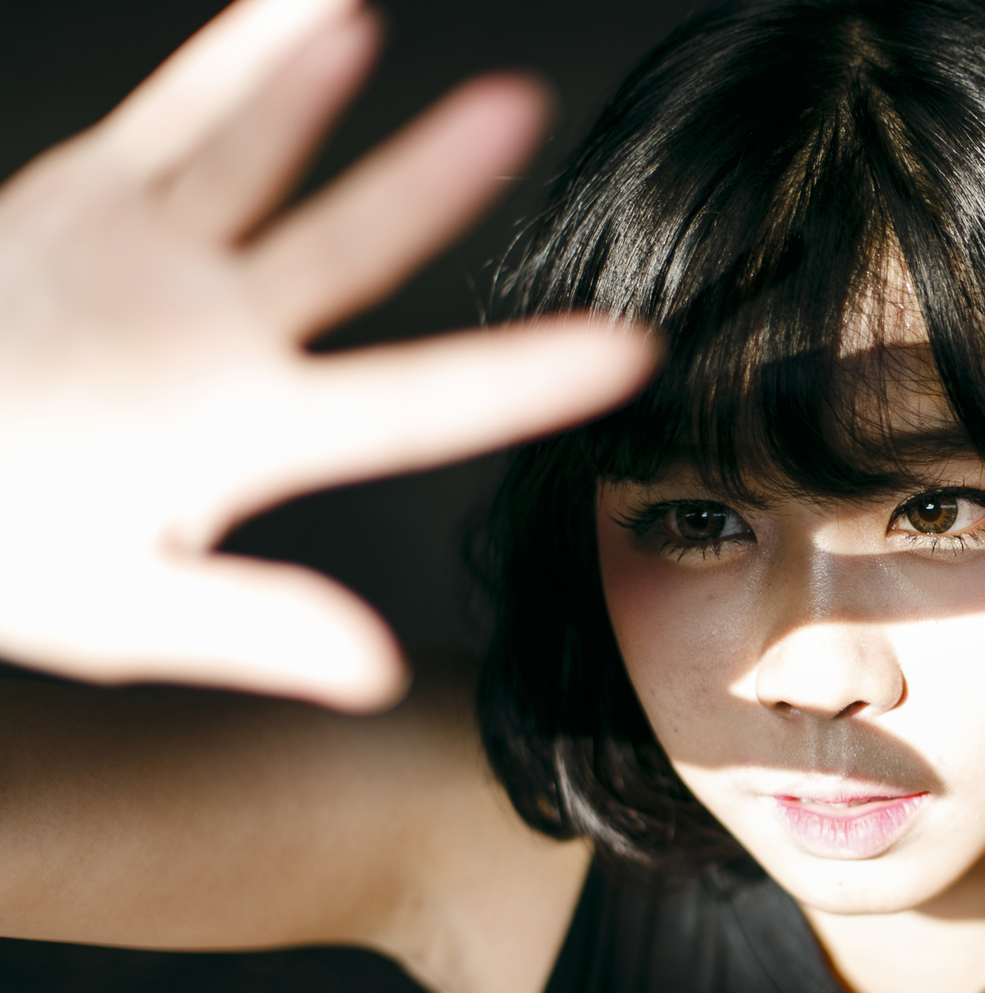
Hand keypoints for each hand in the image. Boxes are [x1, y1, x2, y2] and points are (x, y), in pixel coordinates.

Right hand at [0, 0, 654, 707]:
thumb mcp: (114, 610)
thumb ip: (244, 626)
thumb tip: (371, 670)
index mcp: (250, 439)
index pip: (416, 404)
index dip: (523, 376)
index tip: (633, 349)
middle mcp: (226, 342)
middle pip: (352, 251)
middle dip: (432, 183)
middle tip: (523, 111)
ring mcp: (161, 267)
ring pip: (263, 162)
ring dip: (320, 92)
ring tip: (384, 22)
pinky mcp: (87, 208)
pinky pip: (171, 120)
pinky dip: (232, 59)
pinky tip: (303, 6)